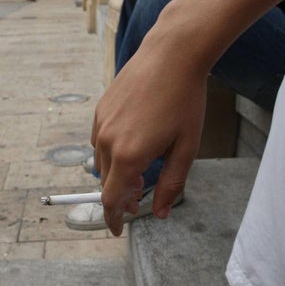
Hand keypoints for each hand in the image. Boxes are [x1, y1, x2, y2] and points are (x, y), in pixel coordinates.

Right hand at [91, 40, 206, 235]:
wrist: (170, 55)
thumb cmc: (183, 101)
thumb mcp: (186, 148)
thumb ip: (171, 184)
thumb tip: (160, 212)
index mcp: (129, 155)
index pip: (112, 199)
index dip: (113, 218)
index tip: (117, 229)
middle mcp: (107, 141)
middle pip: (106, 182)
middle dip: (121, 195)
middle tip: (140, 196)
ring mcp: (100, 124)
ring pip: (100, 161)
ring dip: (116, 172)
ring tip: (138, 167)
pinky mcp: (100, 110)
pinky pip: (98, 140)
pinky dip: (111, 151)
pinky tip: (131, 141)